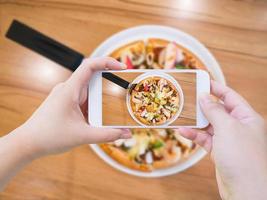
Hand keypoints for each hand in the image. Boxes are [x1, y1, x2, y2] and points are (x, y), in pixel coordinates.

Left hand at [18, 57, 131, 157]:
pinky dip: (92, 108)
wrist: (28, 143)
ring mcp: (65, 96)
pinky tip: (95, 120)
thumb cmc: (49, 136)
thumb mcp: (83, 136)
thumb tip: (126, 134)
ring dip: (99, 101)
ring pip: (88, 92)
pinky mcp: (65, 104)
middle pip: (92, 79)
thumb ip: (107, 135)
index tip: (121, 67)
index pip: (89, 65)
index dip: (106, 62)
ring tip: (108, 112)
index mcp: (70, 90)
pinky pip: (83, 100)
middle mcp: (67, 89)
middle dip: (107, 87)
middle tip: (122, 93)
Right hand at [179, 80, 266, 199]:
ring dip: (195, 121)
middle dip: (202, 105)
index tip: (201, 81)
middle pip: (218, 110)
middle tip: (187, 97)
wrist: (246, 190)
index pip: (230, 96)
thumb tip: (204, 97)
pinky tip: (183, 131)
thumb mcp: (228, 127)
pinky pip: (205, 139)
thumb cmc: (243, 156)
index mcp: (247, 117)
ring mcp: (229, 140)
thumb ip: (214, 111)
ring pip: (209, 125)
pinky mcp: (220, 151)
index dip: (216, 88)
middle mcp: (239, 127)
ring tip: (181, 114)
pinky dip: (194, 135)